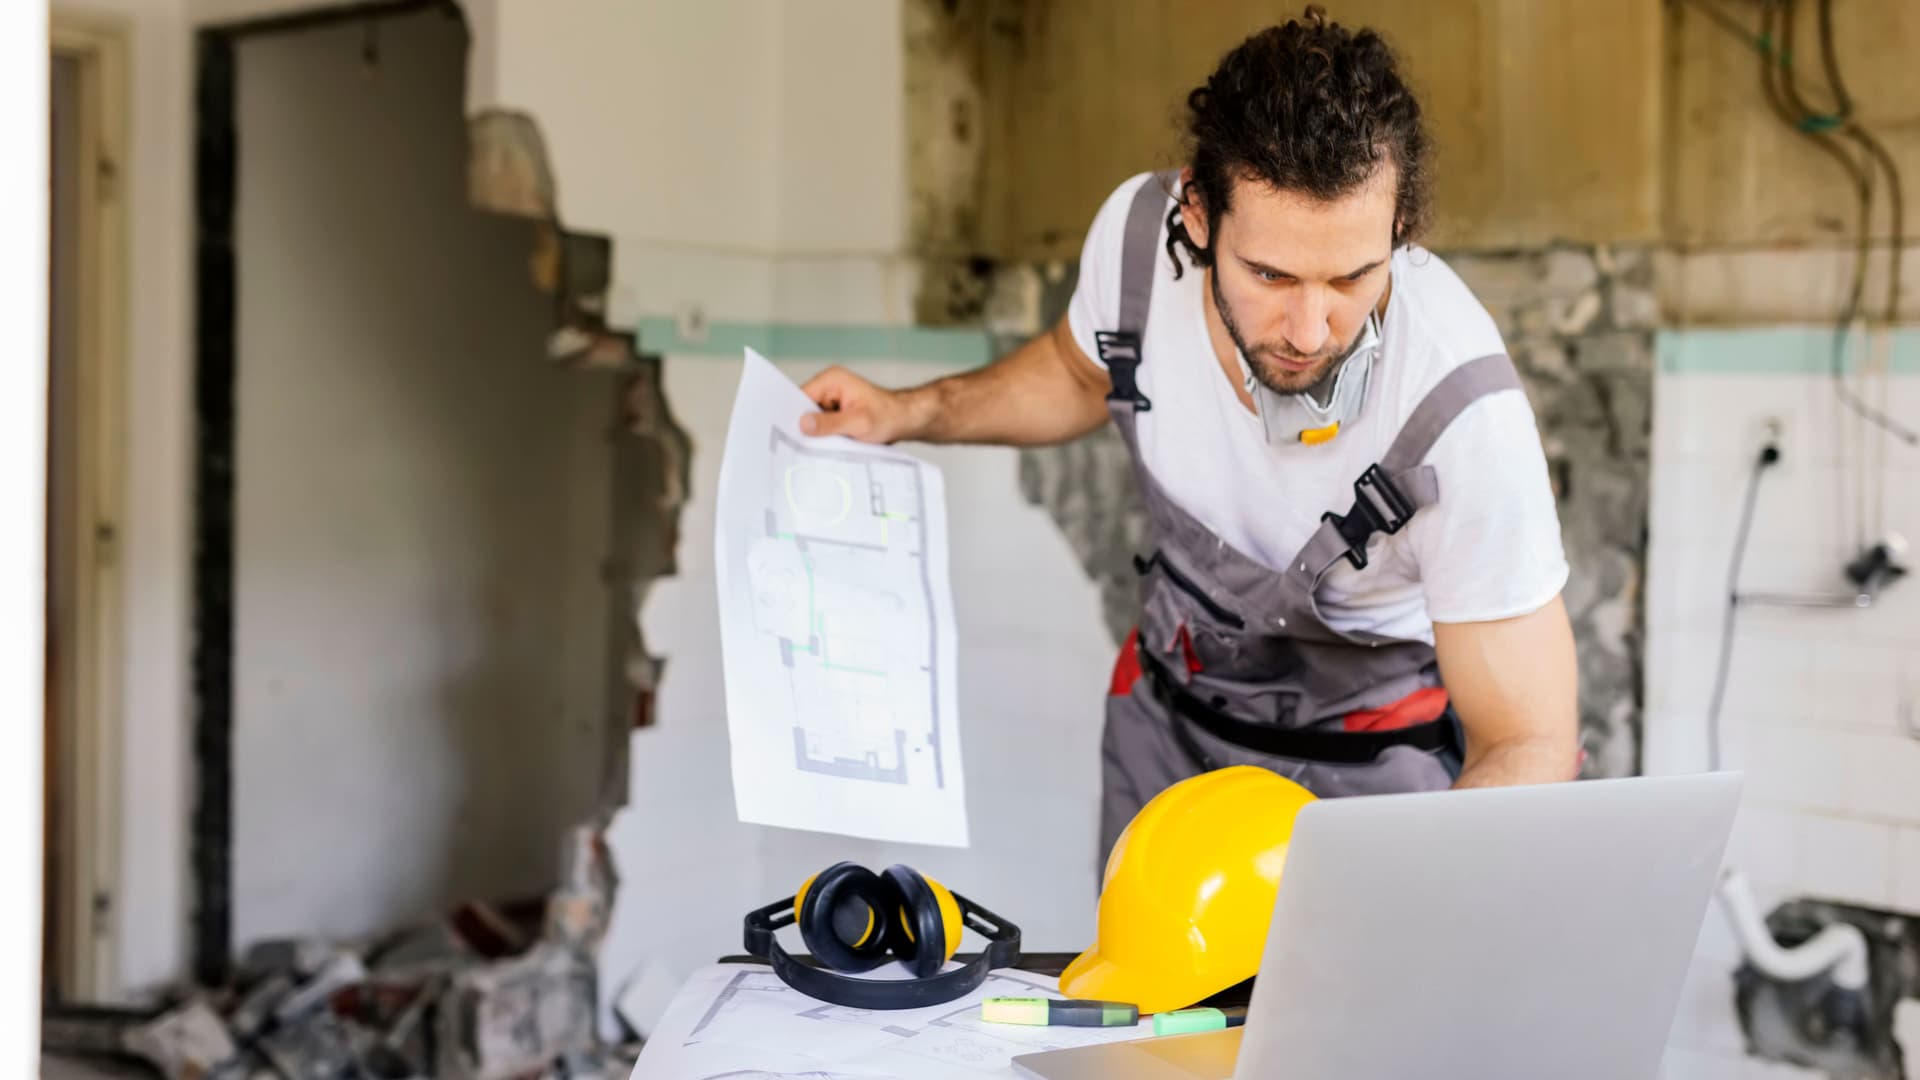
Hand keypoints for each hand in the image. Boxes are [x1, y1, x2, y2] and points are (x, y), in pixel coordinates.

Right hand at [797, 365, 924, 443]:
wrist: (905, 420)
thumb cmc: (888, 416)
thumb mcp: (858, 422)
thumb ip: (830, 423)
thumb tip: (803, 424)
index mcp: (831, 380)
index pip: (800, 397)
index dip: (793, 416)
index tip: (790, 436)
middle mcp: (829, 386)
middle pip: (804, 409)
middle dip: (806, 427)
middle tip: (805, 446)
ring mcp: (832, 399)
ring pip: (813, 420)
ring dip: (817, 434)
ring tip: (822, 446)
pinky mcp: (836, 412)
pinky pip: (822, 425)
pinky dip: (825, 436)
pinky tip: (830, 445)